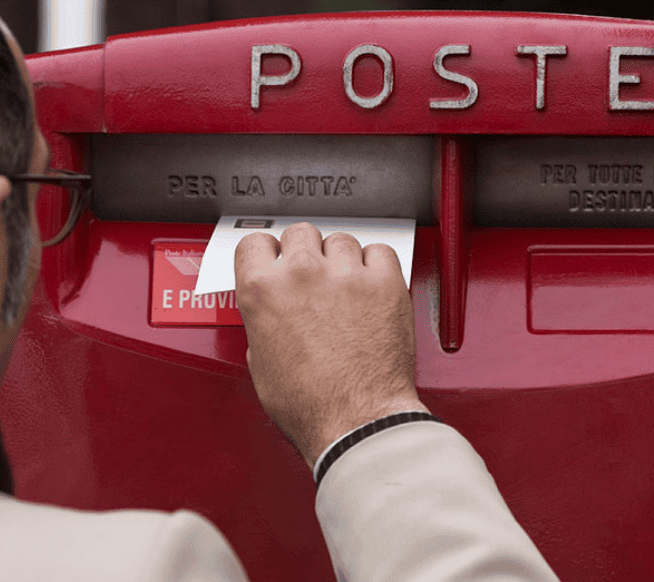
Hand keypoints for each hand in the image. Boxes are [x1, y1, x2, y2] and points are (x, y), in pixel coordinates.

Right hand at [235, 223, 428, 467]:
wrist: (356, 421)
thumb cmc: (311, 404)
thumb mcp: (261, 365)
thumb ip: (263, 324)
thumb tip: (272, 314)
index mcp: (263, 291)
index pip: (256, 242)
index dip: (267, 252)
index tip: (277, 258)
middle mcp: (302, 274)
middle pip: (301, 233)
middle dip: (306, 252)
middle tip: (315, 276)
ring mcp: (345, 275)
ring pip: (341, 240)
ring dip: (342, 259)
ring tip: (347, 287)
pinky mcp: (384, 282)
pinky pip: (380, 251)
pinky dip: (377, 264)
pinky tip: (372, 284)